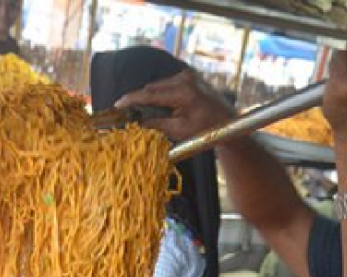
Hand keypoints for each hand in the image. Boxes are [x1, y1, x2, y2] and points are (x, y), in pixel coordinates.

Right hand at [116, 69, 234, 142]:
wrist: (228, 122)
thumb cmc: (206, 130)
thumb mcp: (180, 130)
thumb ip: (157, 124)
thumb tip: (137, 123)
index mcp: (184, 93)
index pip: (151, 94)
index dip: (132, 100)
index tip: (118, 104)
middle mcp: (186, 79)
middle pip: (153, 88)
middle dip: (139, 99)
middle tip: (126, 112)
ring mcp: (188, 75)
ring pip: (159, 85)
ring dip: (150, 97)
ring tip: (142, 111)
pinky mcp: (190, 76)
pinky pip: (167, 84)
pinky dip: (160, 93)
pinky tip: (158, 106)